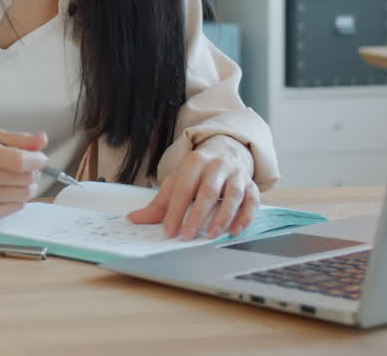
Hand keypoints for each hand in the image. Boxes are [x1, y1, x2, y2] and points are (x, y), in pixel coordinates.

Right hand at [0, 130, 47, 222]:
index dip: (36, 160)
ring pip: (26, 193)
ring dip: (27, 186)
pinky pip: (18, 206)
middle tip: (25, 168)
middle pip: (27, 178)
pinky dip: (17, 199)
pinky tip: (5, 192)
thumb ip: (20, 139)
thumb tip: (42, 139)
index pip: (19, 161)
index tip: (40, 158)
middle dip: (32, 172)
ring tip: (15, 180)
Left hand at [126, 135, 258, 239]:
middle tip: (188, 235)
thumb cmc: (198, 171)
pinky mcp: (251, 185)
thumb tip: (134, 219)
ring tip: (211, 235)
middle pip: (208, 192)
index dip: (176, 211)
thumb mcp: (177, 180)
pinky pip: (252, 202)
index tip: (170, 230)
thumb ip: (159, 202)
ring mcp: (237, 175)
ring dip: (223, 218)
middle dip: (197, 216)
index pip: (183, 189)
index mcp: (195, 162)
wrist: (227, 151)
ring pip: (233, 196)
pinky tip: (234, 231)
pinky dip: (245, 218)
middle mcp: (217, 166)